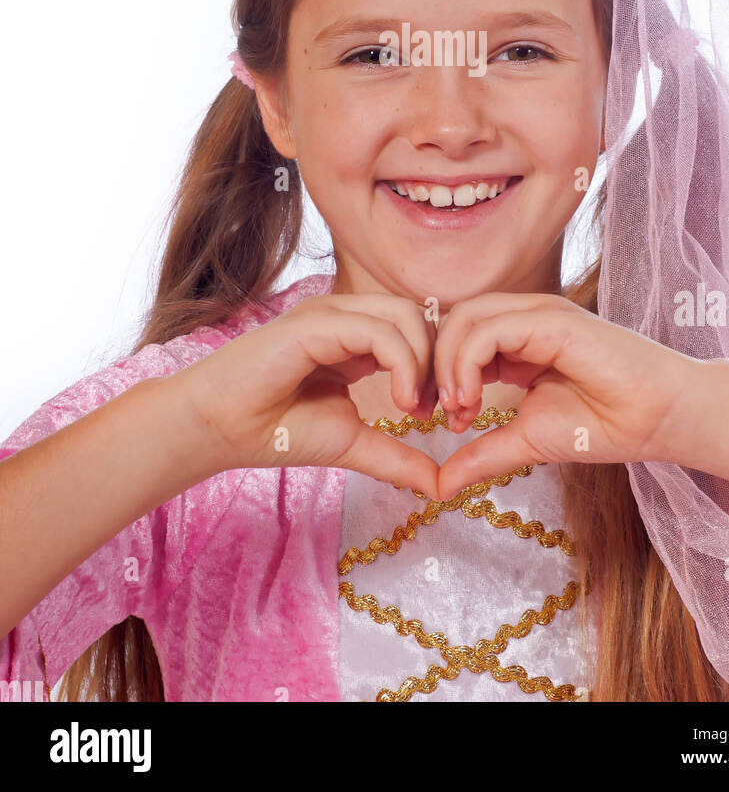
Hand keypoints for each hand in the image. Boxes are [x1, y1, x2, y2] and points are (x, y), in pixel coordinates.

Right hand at [167, 294, 440, 496]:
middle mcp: (344, 317)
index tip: (441, 414)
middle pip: (418, 315)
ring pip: (405, 315)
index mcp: (353, 337)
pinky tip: (402, 402)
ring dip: (424, 362)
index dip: (438, 367)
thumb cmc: (273, 431)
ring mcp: (329, 315)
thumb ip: (395, 456)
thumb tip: (442, 483)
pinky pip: (377, 330)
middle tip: (439, 409)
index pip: (416, 329)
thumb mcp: (350, 443)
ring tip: (415, 408)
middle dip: (440, 360)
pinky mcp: (315, 324)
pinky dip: (403, 363)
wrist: (217, 430)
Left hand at [432, 292, 698, 498]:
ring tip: (457, 408)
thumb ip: (483, 454)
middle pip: (455, 319)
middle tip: (439, 413)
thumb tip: (440, 485)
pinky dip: (467, 363)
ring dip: (448, 363)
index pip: (458, 335)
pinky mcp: (552, 320)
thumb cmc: (606, 425)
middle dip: (434, 365)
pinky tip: (471, 400)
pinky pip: (490, 329)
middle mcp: (526, 318)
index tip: (442, 420)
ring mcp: (539, 314)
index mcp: (519, 339)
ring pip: (467, 317)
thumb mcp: (529, 441)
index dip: (439, 373)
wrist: (659, 420)